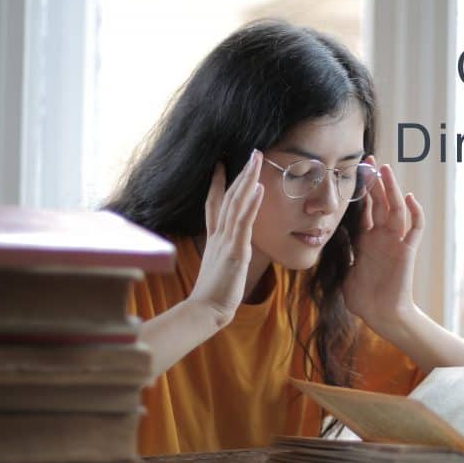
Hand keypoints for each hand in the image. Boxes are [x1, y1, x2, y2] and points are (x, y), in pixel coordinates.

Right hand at [188, 151, 263, 326]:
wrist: (205, 310)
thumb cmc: (214, 293)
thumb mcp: (219, 267)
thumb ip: (224, 253)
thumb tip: (230, 250)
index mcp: (214, 237)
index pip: (214, 204)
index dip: (218, 183)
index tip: (221, 164)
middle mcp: (219, 234)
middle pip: (229, 196)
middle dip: (241, 173)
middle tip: (252, 152)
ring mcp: (226, 240)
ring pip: (237, 203)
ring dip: (247, 179)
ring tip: (256, 159)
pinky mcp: (235, 251)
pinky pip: (244, 223)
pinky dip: (251, 204)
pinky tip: (258, 188)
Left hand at [342, 156, 424, 334]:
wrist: (380, 316)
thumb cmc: (363, 298)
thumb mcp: (342, 271)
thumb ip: (337, 253)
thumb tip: (321, 239)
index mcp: (366, 240)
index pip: (364, 208)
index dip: (361, 191)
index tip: (354, 171)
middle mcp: (382, 237)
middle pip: (380, 202)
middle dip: (376, 181)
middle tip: (370, 160)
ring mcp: (395, 242)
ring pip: (396, 209)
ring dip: (392, 189)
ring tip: (386, 170)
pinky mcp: (407, 252)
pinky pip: (415, 229)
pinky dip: (415, 213)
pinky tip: (410, 198)